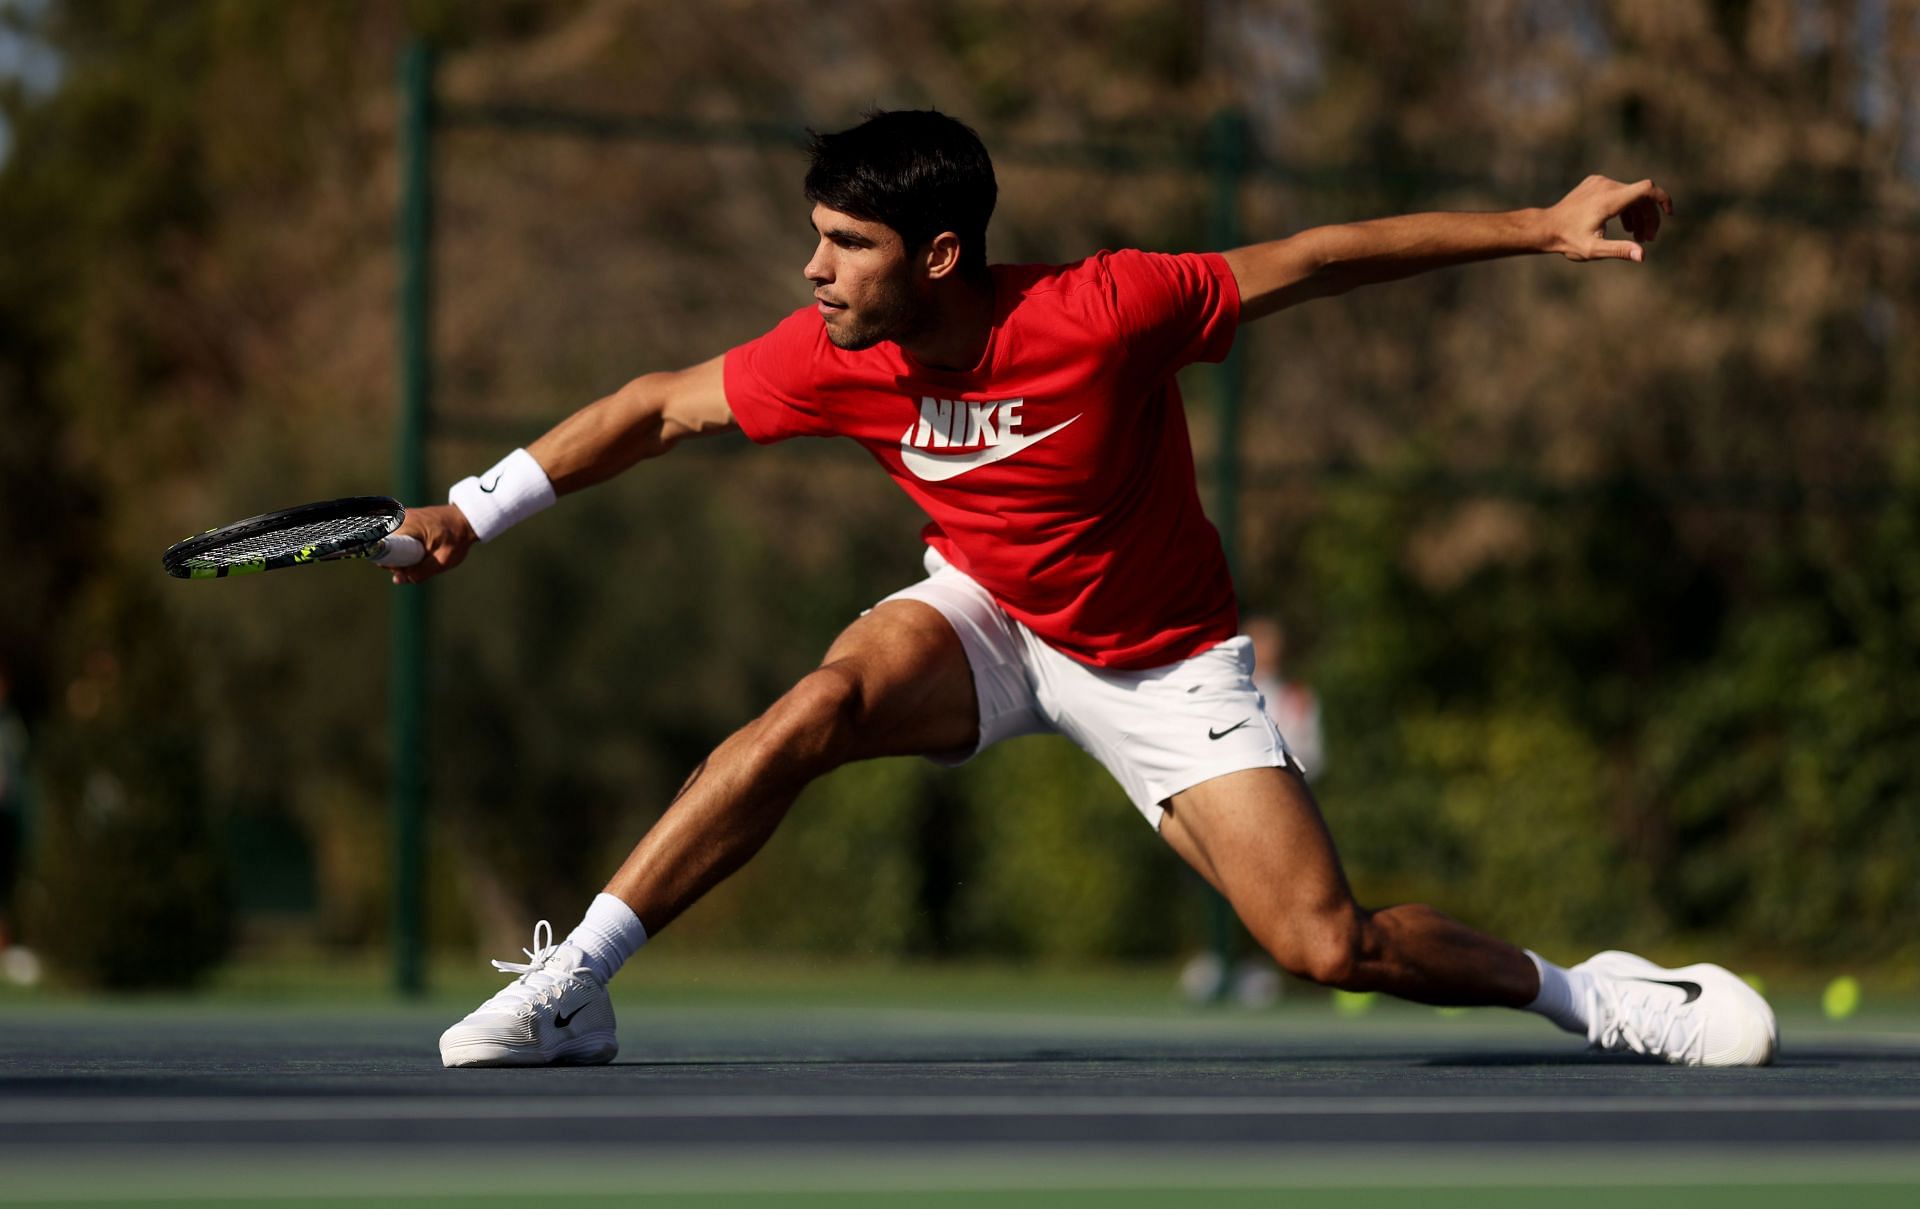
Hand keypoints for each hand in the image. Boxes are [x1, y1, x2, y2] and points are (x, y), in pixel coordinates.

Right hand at [388, 503, 476, 584]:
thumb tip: (398, 580)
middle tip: (419, 564)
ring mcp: (401, 518)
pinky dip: (406, 548)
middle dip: (397, 560)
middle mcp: (399, 518)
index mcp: (406, 525)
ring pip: (392, 543)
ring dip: (403, 555)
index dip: (389, 562)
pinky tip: (422, 550)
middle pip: (386, 546)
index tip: (402, 570)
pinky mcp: (405, 520)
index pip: (382, 547)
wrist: (468, 520)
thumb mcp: (442, 560)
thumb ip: (421, 572)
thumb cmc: (457, 538)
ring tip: (424, 555)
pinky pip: (398, 539)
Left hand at [1542, 175, 1672, 262]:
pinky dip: (1626, 208)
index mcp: (1609, 199)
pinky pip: (1618, 192)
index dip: (1662, 199)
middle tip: (1648, 240)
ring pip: (1630, 195)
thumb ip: (1619, 250)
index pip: (1646, 189)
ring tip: (1638, 237)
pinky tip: (1626, 227)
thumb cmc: (1568, 240)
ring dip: (1638, 215)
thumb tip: (1642, 255)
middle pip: (1640, 197)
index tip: (1669, 213)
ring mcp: (1599, 182)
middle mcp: (1606, 186)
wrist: (1545, 227)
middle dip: (1648, 218)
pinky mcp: (1594, 183)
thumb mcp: (1594, 249)